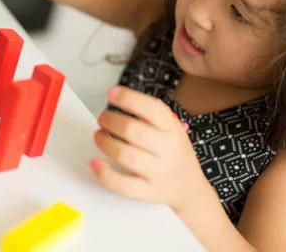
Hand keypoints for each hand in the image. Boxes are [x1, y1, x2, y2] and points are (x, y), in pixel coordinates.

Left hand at [91, 86, 206, 210]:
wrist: (190, 189)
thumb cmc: (175, 154)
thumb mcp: (174, 130)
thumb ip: (154, 115)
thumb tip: (124, 98)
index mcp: (173, 130)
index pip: (151, 109)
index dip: (129, 98)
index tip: (111, 93)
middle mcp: (168, 150)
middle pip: (133, 131)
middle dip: (111, 120)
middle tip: (102, 118)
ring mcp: (158, 172)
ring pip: (125, 155)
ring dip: (105, 142)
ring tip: (98, 135)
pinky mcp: (148, 192)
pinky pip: (123, 185)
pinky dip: (105, 173)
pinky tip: (95, 162)